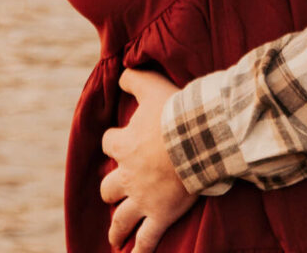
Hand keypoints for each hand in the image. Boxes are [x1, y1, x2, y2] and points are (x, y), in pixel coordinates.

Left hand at [100, 67, 197, 250]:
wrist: (198, 138)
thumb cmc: (175, 112)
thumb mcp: (152, 85)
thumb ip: (133, 77)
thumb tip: (122, 71)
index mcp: (124, 144)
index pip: (109, 143)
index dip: (115, 142)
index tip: (122, 140)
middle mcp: (128, 174)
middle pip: (108, 187)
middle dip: (111, 189)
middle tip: (115, 191)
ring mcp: (143, 198)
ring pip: (121, 217)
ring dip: (116, 227)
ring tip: (114, 236)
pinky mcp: (161, 214)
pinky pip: (147, 239)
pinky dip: (140, 250)